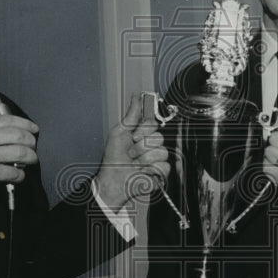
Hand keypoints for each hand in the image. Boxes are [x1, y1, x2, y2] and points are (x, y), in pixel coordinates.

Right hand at [0, 114, 38, 204]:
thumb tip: (8, 133)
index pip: (10, 119)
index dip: (26, 124)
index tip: (34, 129)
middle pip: (19, 135)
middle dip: (31, 142)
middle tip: (33, 148)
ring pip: (21, 153)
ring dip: (30, 158)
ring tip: (30, 161)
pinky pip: (14, 172)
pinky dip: (20, 175)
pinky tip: (18, 176)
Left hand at [95, 94, 169, 210]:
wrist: (113, 180)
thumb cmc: (113, 159)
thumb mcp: (119, 133)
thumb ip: (131, 115)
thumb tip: (137, 97)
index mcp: (142, 134)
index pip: (153, 123)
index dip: (144, 129)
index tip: (134, 136)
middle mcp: (152, 144)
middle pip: (158, 136)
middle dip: (141, 146)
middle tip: (131, 153)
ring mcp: (158, 158)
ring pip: (161, 151)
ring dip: (144, 159)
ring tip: (135, 164)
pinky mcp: (162, 172)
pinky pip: (164, 165)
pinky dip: (150, 169)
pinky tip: (142, 172)